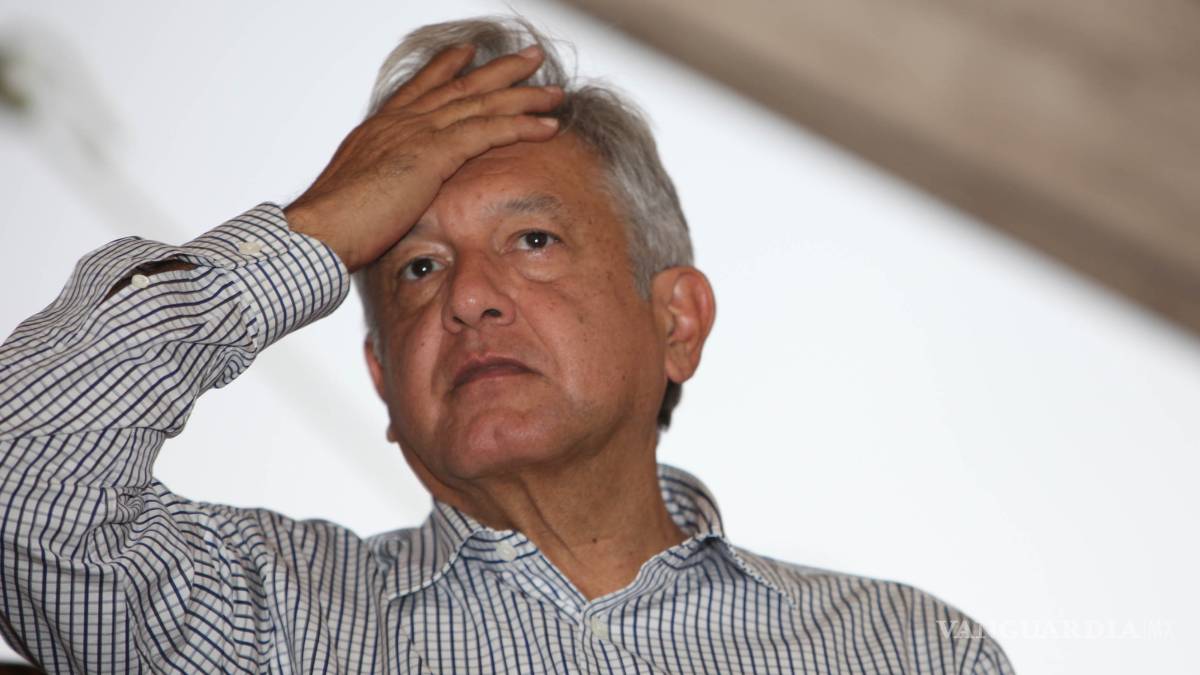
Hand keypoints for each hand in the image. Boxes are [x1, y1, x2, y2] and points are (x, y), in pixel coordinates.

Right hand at [284, 44, 563, 271]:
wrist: (318, 232)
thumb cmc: (332, 228)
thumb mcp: (357, 199)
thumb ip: (379, 191)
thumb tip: (384, 203)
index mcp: (380, 130)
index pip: (420, 90)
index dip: (446, 69)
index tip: (466, 53)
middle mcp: (401, 123)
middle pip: (459, 86)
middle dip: (498, 71)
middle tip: (529, 57)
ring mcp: (418, 133)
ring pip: (482, 103)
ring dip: (523, 95)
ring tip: (554, 90)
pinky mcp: (434, 153)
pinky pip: (489, 131)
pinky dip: (523, 126)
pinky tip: (549, 125)